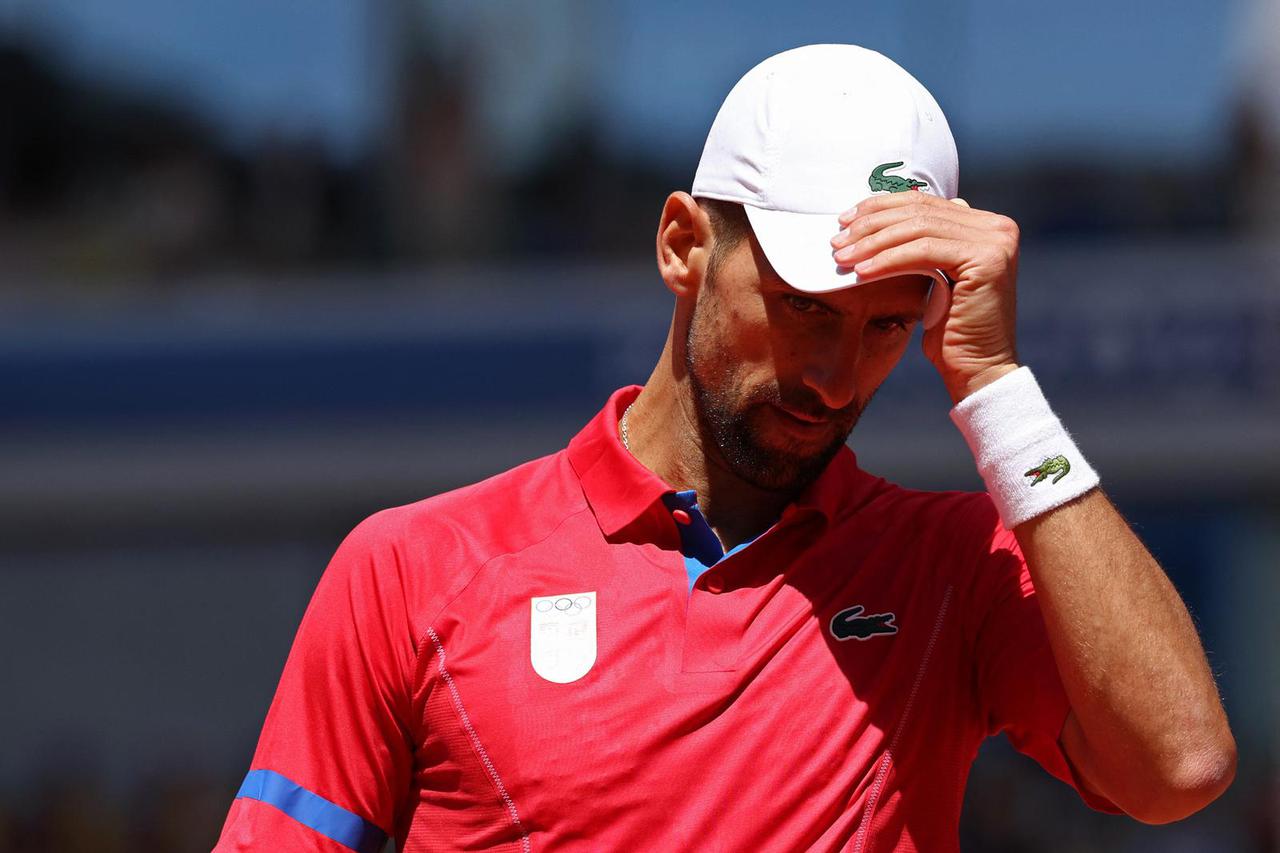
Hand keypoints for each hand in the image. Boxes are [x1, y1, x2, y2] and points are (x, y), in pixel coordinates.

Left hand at [829, 193, 1020, 403]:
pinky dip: (889, 260)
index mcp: (986, 225)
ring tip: (843, 258)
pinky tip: (862, 272)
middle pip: (920, 212)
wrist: (978, 370)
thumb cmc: (950, 331)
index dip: (880, 208)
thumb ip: (924, 246)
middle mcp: (998, 227)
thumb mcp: (934, 278)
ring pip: (919, 229)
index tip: (845, 221)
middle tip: (837, 240)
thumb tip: (889, 218)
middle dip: (872, 224)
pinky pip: (924, 252)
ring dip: (873, 242)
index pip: (924, 203)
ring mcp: (996, 241)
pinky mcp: (986, 260)